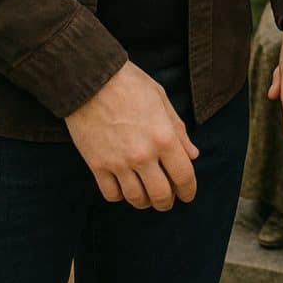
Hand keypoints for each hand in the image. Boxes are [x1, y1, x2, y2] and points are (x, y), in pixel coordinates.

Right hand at [65, 61, 198, 210]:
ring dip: (145, 202)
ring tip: (147, 196)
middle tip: (167, 200)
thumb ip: (178, 130)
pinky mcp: (97, 165)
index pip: (183, 176)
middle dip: (167, 202)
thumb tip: (192, 155)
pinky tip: (124, 187)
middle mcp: (143, 155)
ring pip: (136, 199)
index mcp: (163, 137)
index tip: (188, 195)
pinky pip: (111, 194)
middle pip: (160, 195)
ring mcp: (118, 163)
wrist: (90, 80)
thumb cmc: (129, 84)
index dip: (189, 190)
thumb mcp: (161, 100)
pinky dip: (120, 196)